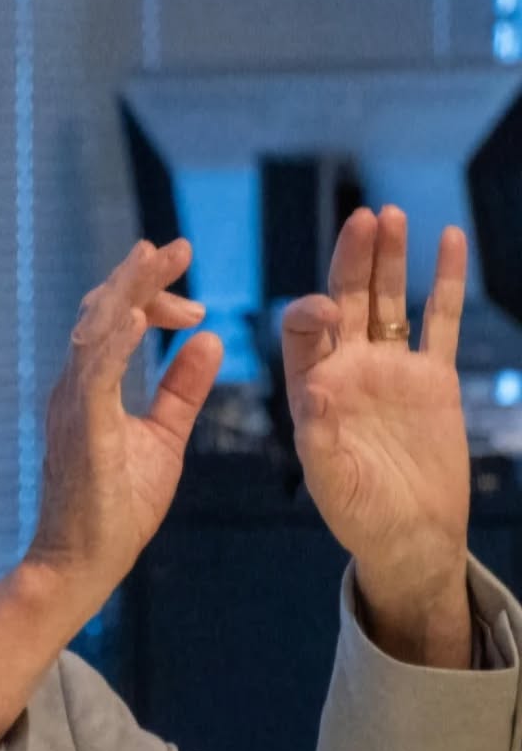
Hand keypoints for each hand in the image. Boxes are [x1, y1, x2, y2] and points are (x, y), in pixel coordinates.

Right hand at [27, 238, 222, 611]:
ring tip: (158, 256)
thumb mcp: (162, 438)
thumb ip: (181, 389)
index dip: (151, 298)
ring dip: (128, 291)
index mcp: (91, 388)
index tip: (194, 305)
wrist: (82, 565)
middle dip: (140, 276)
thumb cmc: (115, 508)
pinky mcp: (81, 431)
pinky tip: (138, 318)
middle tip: (179, 247)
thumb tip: (208, 339)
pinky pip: (95, 376)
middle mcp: (75, 388)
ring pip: (95, 330)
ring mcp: (73, 407)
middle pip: (102, 312)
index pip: (116, 321)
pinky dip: (115, 343)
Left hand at [280, 206, 471, 666]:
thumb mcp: (331, 482)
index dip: (309, 313)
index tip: (324, 307)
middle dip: (351, 261)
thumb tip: (314, 392)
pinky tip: (447, 241)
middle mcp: (348, 371)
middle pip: (345, 302)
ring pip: (388, 302)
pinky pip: (439, 321)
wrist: (410, 535)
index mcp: (311, 392)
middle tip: (361, 218)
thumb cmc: (359, 515)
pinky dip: (443, 283)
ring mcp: (390, 370)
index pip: (303, 336)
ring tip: (390, 215)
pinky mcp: (433, 377)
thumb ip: (319, 438)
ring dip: (389, 260)